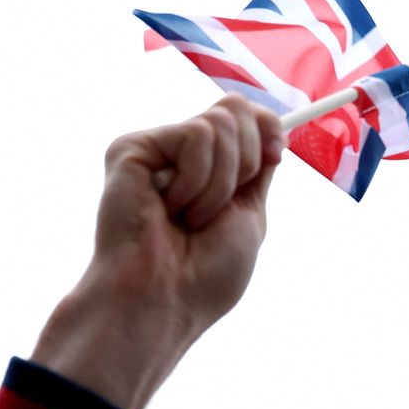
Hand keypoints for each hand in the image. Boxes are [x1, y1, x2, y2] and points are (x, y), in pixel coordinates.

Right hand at [31, 95, 284, 408]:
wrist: (165, 300)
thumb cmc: (204, 275)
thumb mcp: (249, 214)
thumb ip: (258, 167)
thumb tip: (274, 128)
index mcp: (208, 170)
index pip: (245, 116)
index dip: (268, 126)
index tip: (276, 155)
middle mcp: (179, 155)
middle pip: (235, 108)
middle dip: (245, 161)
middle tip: (217, 209)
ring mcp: (156, 150)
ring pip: (219, 123)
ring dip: (220, 184)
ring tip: (190, 218)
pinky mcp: (132, 148)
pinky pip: (194, 135)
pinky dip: (198, 180)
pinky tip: (170, 209)